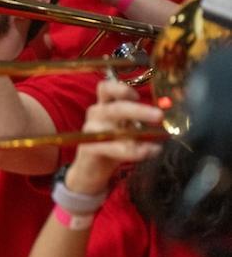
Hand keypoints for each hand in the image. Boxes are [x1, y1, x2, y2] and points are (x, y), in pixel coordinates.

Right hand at [64, 80, 162, 194]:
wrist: (92, 168)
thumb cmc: (113, 143)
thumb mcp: (127, 129)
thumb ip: (141, 122)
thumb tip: (167, 119)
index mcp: (105, 105)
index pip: (106, 88)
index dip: (121, 89)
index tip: (138, 96)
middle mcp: (96, 114)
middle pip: (115, 108)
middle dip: (139, 111)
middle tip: (159, 116)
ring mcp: (90, 131)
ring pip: (113, 130)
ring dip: (137, 136)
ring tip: (156, 145)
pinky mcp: (89, 148)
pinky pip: (112, 148)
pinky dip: (133, 152)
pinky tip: (147, 153)